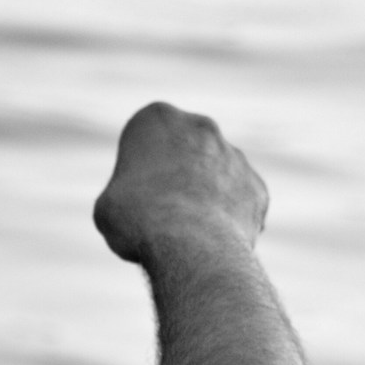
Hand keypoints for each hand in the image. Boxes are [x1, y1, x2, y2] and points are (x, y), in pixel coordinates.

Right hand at [94, 102, 268, 264]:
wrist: (191, 245)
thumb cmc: (138, 219)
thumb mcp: (108, 203)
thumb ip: (126, 192)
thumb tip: (138, 204)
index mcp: (157, 119)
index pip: (142, 136)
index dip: (133, 166)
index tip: (129, 191)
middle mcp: (201, 127)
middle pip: (183, 149)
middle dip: (173, 172)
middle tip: (154, 208)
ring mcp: (234, 156)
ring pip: (213, 173)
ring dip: (199, 193)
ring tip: (181, 230)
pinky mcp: (256, 186)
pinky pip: (237, 199)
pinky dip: (224, 216)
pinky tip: (207, 239)